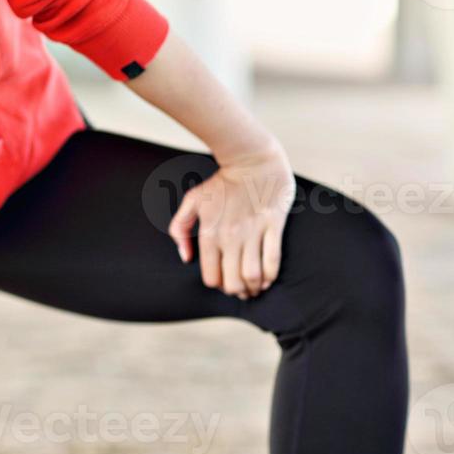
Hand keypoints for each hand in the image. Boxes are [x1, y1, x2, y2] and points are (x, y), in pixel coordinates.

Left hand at [168, 143, 295, 298]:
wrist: (252, 161)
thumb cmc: (220, 183)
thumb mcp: (192, 201)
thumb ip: (180, 228)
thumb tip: (185, 257)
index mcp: (209, 232)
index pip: (211, 276)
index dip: (216, 284)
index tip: (221, 281)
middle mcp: (230, 236)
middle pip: (233, 281)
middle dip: (235, 291)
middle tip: (238, 289)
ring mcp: (253, 232)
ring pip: (253, 276)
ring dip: (253, 288)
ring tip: (253, 287)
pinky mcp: (273, 227)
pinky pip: (273, 261)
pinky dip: (270, 276)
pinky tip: (266, 279)